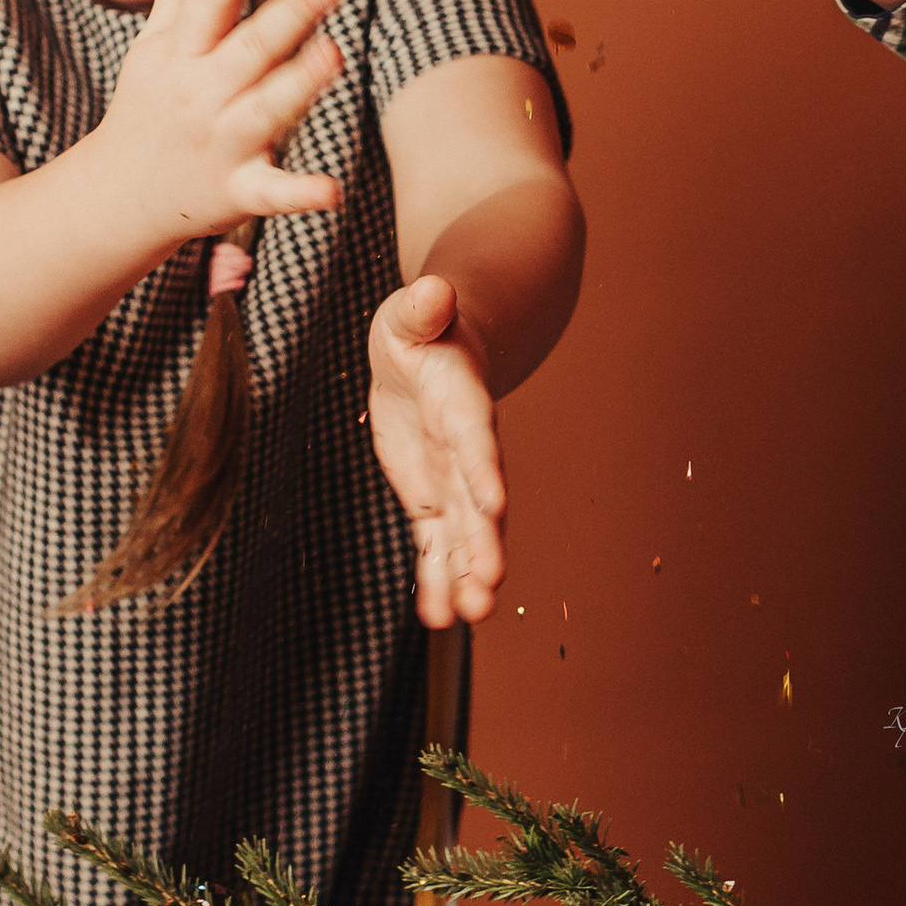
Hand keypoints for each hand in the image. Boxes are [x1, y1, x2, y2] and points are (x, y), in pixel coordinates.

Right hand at [96, 0, 345, 239]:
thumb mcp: (154, 47)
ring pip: (265, 110)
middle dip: (287, 15)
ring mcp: (221, 143)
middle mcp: (201, 94)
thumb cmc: (148, 108)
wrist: (119, 196)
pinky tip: (331, 190)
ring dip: (298, 84)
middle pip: (249, 48)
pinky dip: (300, 193)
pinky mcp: (238, 191)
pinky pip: (271, 192)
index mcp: (182, 54)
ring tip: (334, 55)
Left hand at [367, 274, 507, 625]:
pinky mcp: (433, 499)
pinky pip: (436, 545)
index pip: (475, 436)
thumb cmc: (423, 327)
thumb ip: (422, 309)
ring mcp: (452, 479)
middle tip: (490, 587)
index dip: (483, 468)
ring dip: (468, 574)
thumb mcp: (411, 313)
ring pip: (465, 534)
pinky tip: (439, 616)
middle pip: (479, 501)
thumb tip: (433, 289)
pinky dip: (437, 578)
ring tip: (472, 615)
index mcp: (462, 400)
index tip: (494, 504)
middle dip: (485, 544)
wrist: (438, 352)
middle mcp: (465, 450)